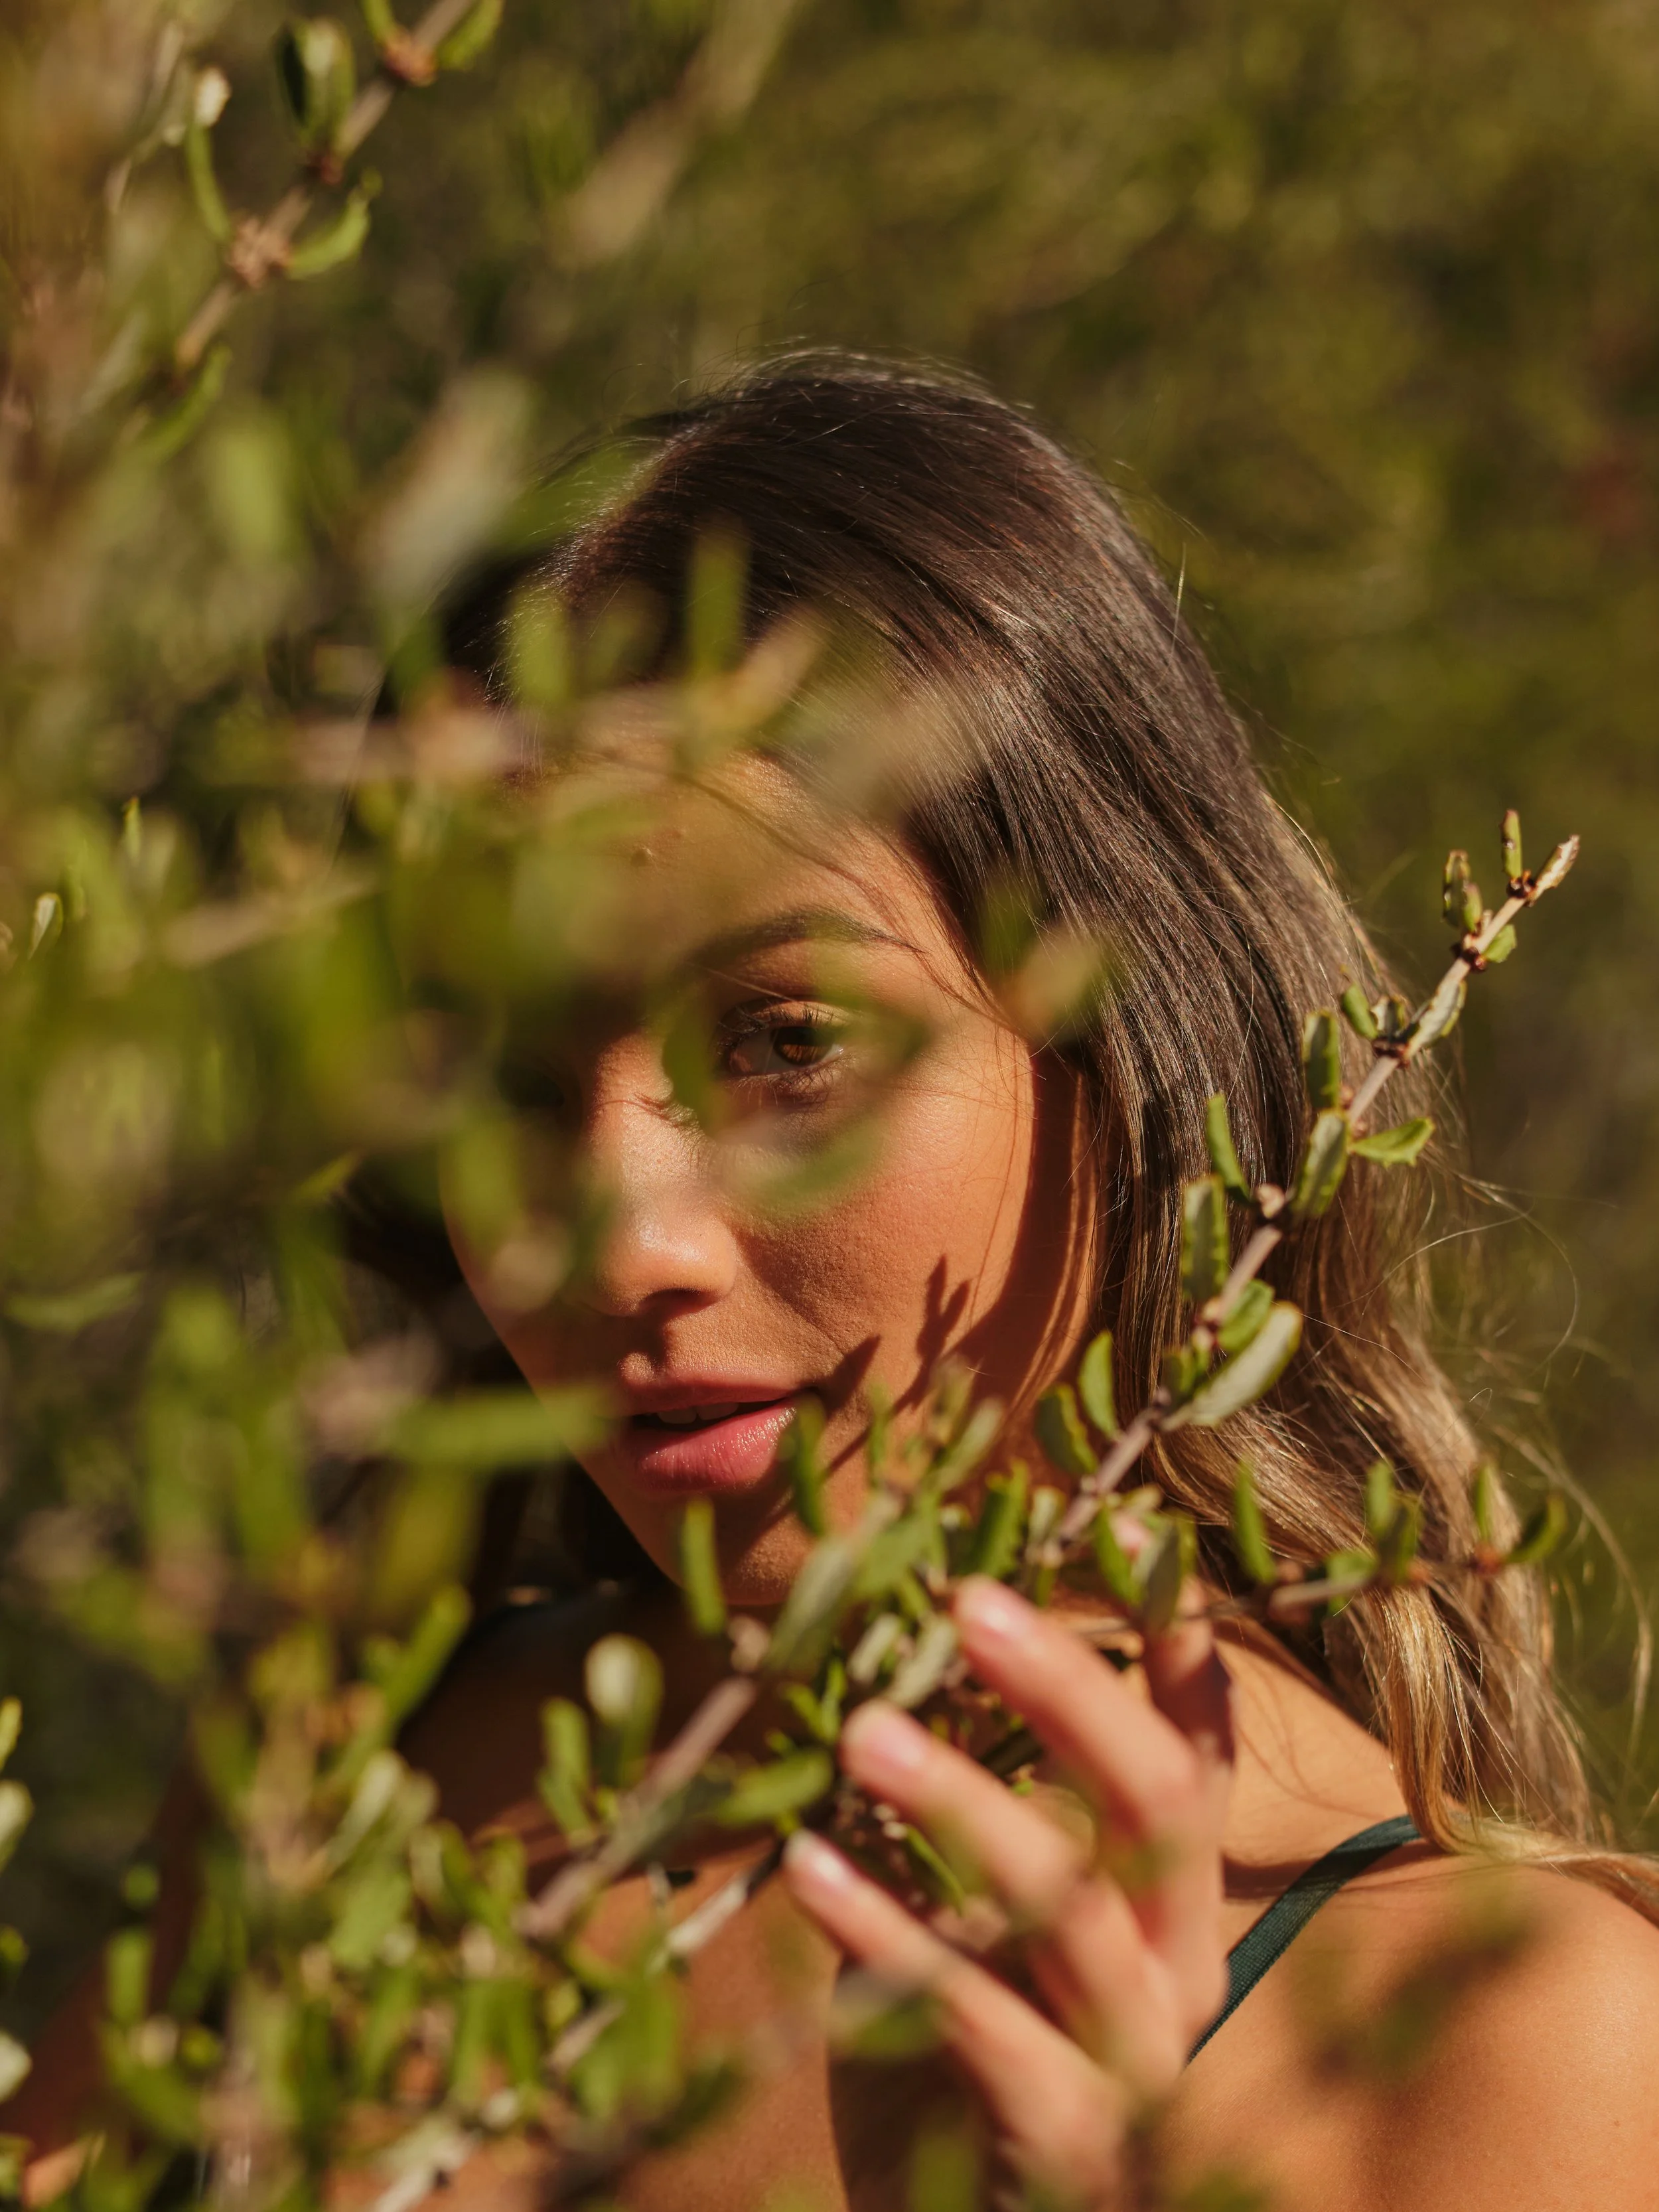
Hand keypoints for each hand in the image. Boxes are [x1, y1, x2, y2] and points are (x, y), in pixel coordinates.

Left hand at [783, 1576, 1233, 2209]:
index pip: (1198, 1756)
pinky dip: (892, 1936)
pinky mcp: (1070, 2144)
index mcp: (1167, 1905)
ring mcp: (1137, 2063)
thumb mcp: (966, 1916)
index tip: (1133, 1525)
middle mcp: (1178, 1969)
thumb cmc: (955, 2058)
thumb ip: (954, 1809)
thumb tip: (884, 1656)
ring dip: (964, 1804)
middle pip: (1155, 1803)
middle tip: (966, 1602)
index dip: (1175, 1646)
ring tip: (862, 1734)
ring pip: (1075, 1906)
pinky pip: (988, 2025)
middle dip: (1067, 1689)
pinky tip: (807, 1866)